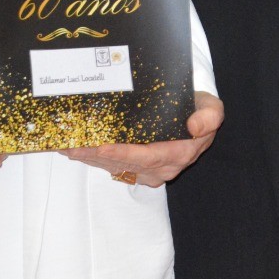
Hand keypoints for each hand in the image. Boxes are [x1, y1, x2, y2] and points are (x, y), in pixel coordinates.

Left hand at [63, 90, 222, 186]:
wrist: (198, 117)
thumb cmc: (200, 109)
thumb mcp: (212, 108)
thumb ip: (209, 116)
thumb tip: (195, 127)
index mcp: (180, 153)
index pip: (148, 156)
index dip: (124, 153)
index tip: (103, 146)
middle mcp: (162, 167)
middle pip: (125, 164)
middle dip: (97, 156)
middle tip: (72, 146)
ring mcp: (148, 170)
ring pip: (115, 166)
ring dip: (90, 158)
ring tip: (67, 147)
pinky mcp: (136, 167)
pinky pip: (112, 165)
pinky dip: (92, 158)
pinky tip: (72, 150)